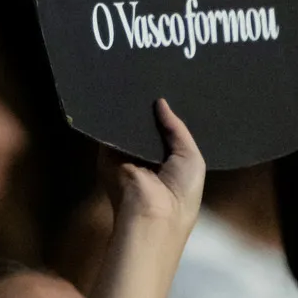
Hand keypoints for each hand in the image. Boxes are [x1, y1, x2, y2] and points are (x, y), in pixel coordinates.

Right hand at [108, 98, 206, 234]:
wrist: (151, 213)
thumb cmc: (180, 191)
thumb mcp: (191, 159)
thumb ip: (177, 129)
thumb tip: (161, 102)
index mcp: (167, 166)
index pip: (165, 136)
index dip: (167, 118)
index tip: (168, 92)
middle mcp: (145, 160)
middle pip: (145, 129)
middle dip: (148, 111)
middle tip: (149, 83)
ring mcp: (124, 156)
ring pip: (128, 128)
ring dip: (132, 111)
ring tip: (136, 85)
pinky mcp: (105, 153)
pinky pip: (112, 130)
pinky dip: (116, 116)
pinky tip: (121, 95)